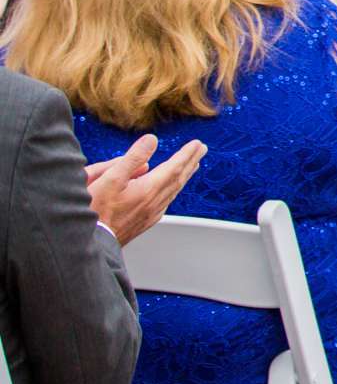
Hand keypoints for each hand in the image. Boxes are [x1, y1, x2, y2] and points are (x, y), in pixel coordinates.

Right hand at [85, 134, 205, 245]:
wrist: (89, 243)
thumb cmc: (94, 212)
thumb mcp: (110, 179)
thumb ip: (132, 158)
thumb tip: (151, 140)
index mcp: (148, 189)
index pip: (174, 167)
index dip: (186, 154)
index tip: (197, 144)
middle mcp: (154, 202)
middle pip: (178, 178)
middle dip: (191, 162)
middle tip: (201, 149)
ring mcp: (150, 214)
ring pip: (173, 191)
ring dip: (184, 176)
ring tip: (192, 166)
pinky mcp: (144, 222)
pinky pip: (166, 202)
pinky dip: (173, 190)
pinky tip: (171, 191)